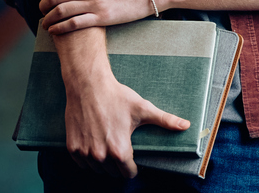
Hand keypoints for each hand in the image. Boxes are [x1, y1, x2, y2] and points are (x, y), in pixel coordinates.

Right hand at [64, 68, 190, 177]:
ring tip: (109, 146)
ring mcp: (84, 153)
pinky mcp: (72, 147)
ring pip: (97, 169)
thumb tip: (186, 125)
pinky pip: (81, 163)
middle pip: (112, 172)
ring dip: (103, 163)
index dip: (133, 168)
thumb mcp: (143, 109)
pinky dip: (88, 158)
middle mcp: (100, 156)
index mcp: (119, 150)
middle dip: (118, 164)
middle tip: (121, 149)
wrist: (89, 86)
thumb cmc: (117, 97)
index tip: (134, 160)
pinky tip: (94, 145)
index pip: (128, 173)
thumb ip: (165, 120)